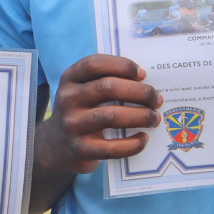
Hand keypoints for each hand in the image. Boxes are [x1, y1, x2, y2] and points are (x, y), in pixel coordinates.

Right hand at [36, 55, 162, 175]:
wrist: (56, 145)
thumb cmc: (81, 111)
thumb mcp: (82, 90)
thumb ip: (105, 81)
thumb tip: (145, 83)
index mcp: (70, 79)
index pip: (95, 64)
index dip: (122, 65)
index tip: (142, 74)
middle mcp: (68, 99)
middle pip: (108, 88)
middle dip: (140, 92)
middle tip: (157, 99)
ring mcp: (72, 125)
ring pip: (112, 116)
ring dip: (141, 116)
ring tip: (155, 118)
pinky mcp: (80, 149)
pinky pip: (112, 147)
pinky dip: (132, 144)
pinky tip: (143, 139)